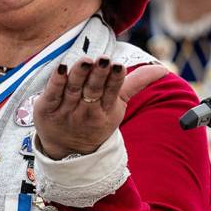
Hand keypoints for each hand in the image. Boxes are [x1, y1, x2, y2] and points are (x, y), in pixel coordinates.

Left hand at [34, 56, 167, 159]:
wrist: (68, 149)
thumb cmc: (96, 118)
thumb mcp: (118, 104)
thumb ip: (137, 83)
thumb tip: (164, 70)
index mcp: (108, 108)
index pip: (113, 90)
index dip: (115, 78)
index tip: (119, 66)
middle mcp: (88, 110)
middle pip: (94, 89)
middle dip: (99, 74)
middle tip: (103, 60)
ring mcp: (67, 110)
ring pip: (74, 89)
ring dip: (79, 74)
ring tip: (86, 61)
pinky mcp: (47, 109)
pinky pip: (52, 93)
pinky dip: (56, 81)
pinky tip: (61, 68)